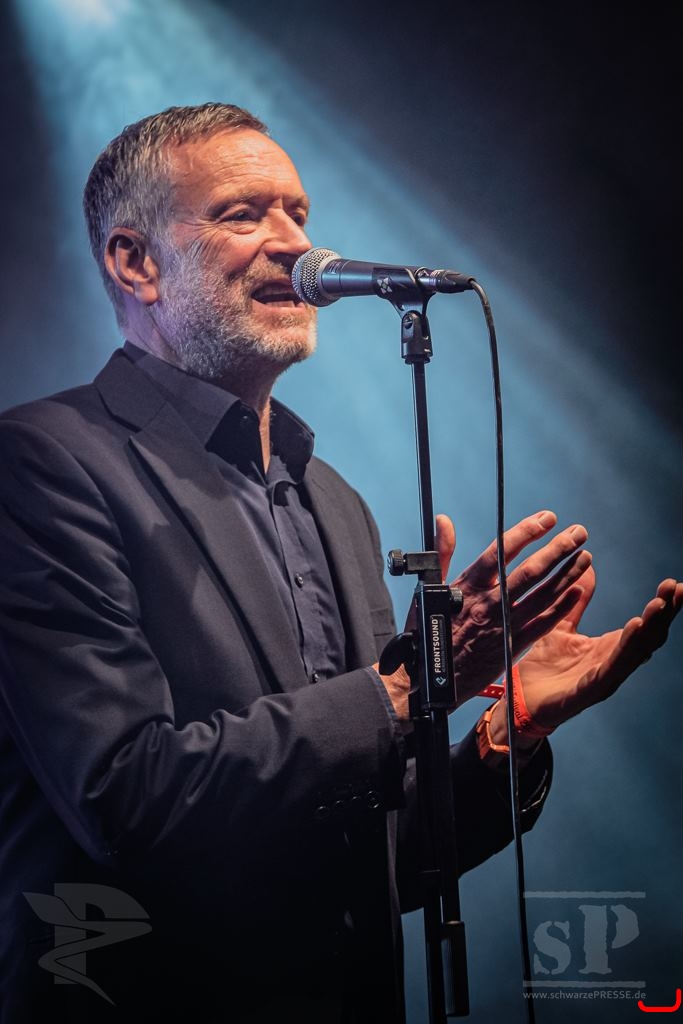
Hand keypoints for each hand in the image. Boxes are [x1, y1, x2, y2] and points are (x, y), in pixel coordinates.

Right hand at [440, 510, 591, 702]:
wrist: (431, 677)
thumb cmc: (428, 631)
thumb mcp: (430, 587)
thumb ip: (442, 552)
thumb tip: (444, 521)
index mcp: (469, 586)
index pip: (502, 551)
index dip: (527, 532)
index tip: (547, 518)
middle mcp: (489, 603)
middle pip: (531, 571)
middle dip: (558, 549)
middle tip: (578, 533)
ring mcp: (503, 625)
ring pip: (543, 595)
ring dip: (567, 574)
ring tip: (584, 557)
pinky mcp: (512, 646)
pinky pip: (543, 624)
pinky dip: (561, 607)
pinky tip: (576, 591)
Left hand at [510, 566, 682, 733]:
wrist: (520, 698)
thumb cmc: (544, 666)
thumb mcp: (561, 625)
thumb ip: (576, 601)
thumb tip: (587, 566)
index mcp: (610, 648)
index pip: (644, 625)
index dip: (661, 606)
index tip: (673, 584)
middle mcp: (613, 663)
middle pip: (647, 637)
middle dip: (664, 613)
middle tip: (676, 588)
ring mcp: (604, 678)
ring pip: (634, 652)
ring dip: (649, 628)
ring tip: (659, 605)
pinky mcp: (588, 691)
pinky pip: (611, 669)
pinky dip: (624, 650)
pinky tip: (634, 629)